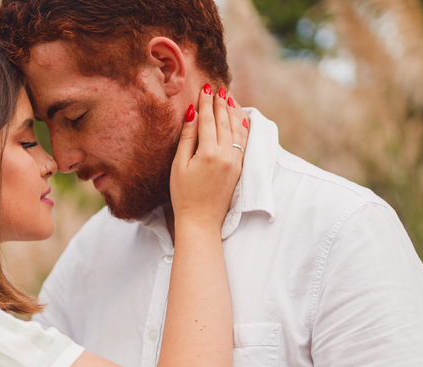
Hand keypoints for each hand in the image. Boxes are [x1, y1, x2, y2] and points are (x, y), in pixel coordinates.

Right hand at [169, 85, 248, 229]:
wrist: (201, 221)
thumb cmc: (183, 195)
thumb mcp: (179, 165)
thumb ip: (188, 138)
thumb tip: (193, 113)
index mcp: (209, 153)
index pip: (208, 120)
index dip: (206, 102)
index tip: (205, 87)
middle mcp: (226, 155)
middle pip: (224, 121)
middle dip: (220, 103)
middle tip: (218, 88)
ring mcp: (236, 162)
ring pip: (237, 129)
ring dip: (233, 111)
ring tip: (229, 97)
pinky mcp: (240, 168)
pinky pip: (243, 141)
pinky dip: (242, 126)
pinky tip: (241, 118)